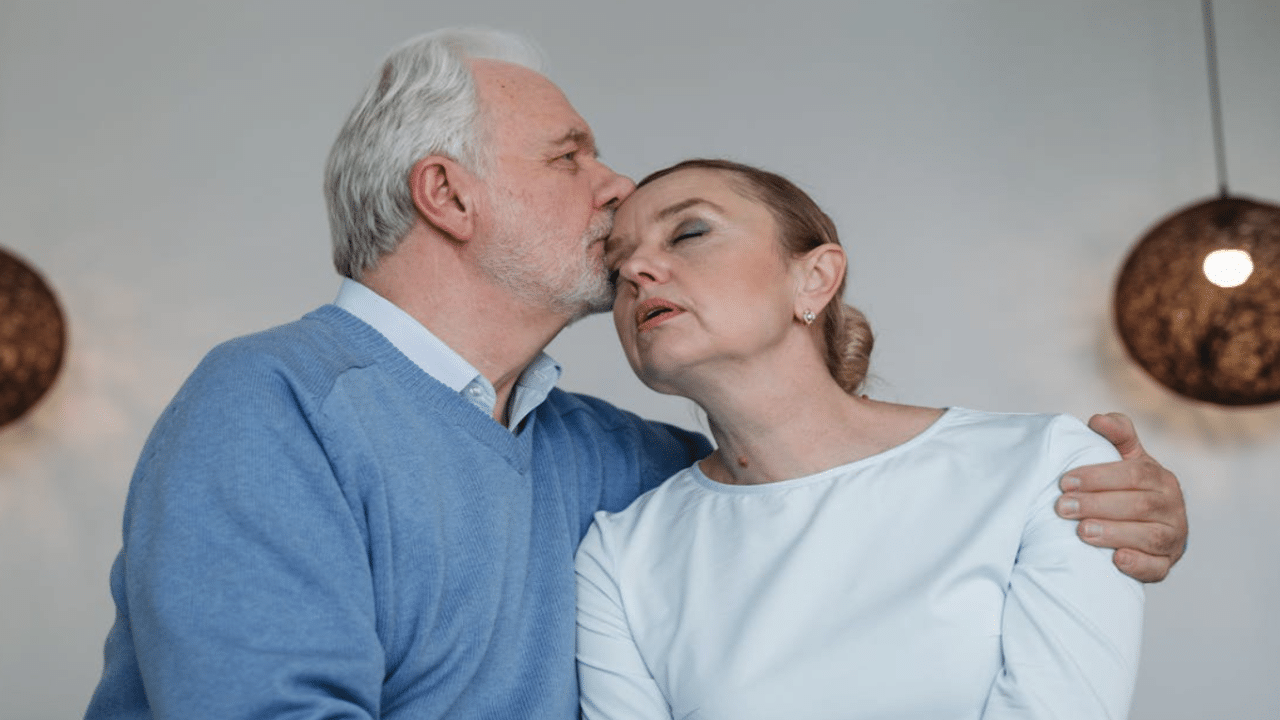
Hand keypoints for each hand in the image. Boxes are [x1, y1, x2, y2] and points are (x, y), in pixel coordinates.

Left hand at [1055, 412, 1187, 582]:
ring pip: (1150, 536)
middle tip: (1062, 507)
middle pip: (1139, 504)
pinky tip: (1116, 560)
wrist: (1147, 527)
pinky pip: (1158, 568)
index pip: (1135, 474)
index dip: (1099, 477)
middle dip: (1098, 505)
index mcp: (1161, 478)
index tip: (1064, 481)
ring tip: (1082, 532)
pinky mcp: (1165, 565)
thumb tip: (1098, 420)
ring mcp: (1173, 538)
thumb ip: (1116, 435)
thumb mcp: (1125, 458)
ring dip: (1114, 533)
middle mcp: (1172, 506)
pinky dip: (1138, 564)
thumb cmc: (1127, 487)